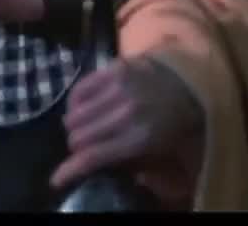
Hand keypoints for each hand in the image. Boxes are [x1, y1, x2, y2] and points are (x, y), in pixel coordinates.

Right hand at [49, 56, 203, 190]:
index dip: (69, 170)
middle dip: (77, 147)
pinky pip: (78, 90)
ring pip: (73, 115)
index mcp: (137, 139)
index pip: (92, 157)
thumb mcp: (155, 150)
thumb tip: (88, 168)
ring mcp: (118, 89)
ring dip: (75, 125)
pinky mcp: (114, 69)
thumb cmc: (172, 122)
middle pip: (77, 137)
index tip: (57, 179)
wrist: (191, 83)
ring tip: (85, 125)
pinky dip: (76, 102)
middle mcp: (125, 114)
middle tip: (84, 146)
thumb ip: (122, 161)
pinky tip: (84, 106)